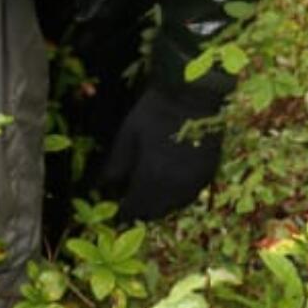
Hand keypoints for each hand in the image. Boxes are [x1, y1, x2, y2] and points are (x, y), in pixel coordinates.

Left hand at [96, 82, 224, 221]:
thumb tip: (99, 186)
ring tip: (148, 197)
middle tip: (131, 204)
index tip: (116, 210)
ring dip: (159, 206)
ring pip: (174, 207)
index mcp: (152, 177)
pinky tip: (168, 188)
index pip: (135, 207)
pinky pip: (189, 197)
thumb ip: (115, 164)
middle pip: (155, 211)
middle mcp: (174, 187)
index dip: (123, 211)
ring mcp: (194, 182)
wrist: (193, 96)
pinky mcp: (207, 175)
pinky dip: (177, 198)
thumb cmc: (155, 112)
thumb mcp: (128, 134)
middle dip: (141, 210)